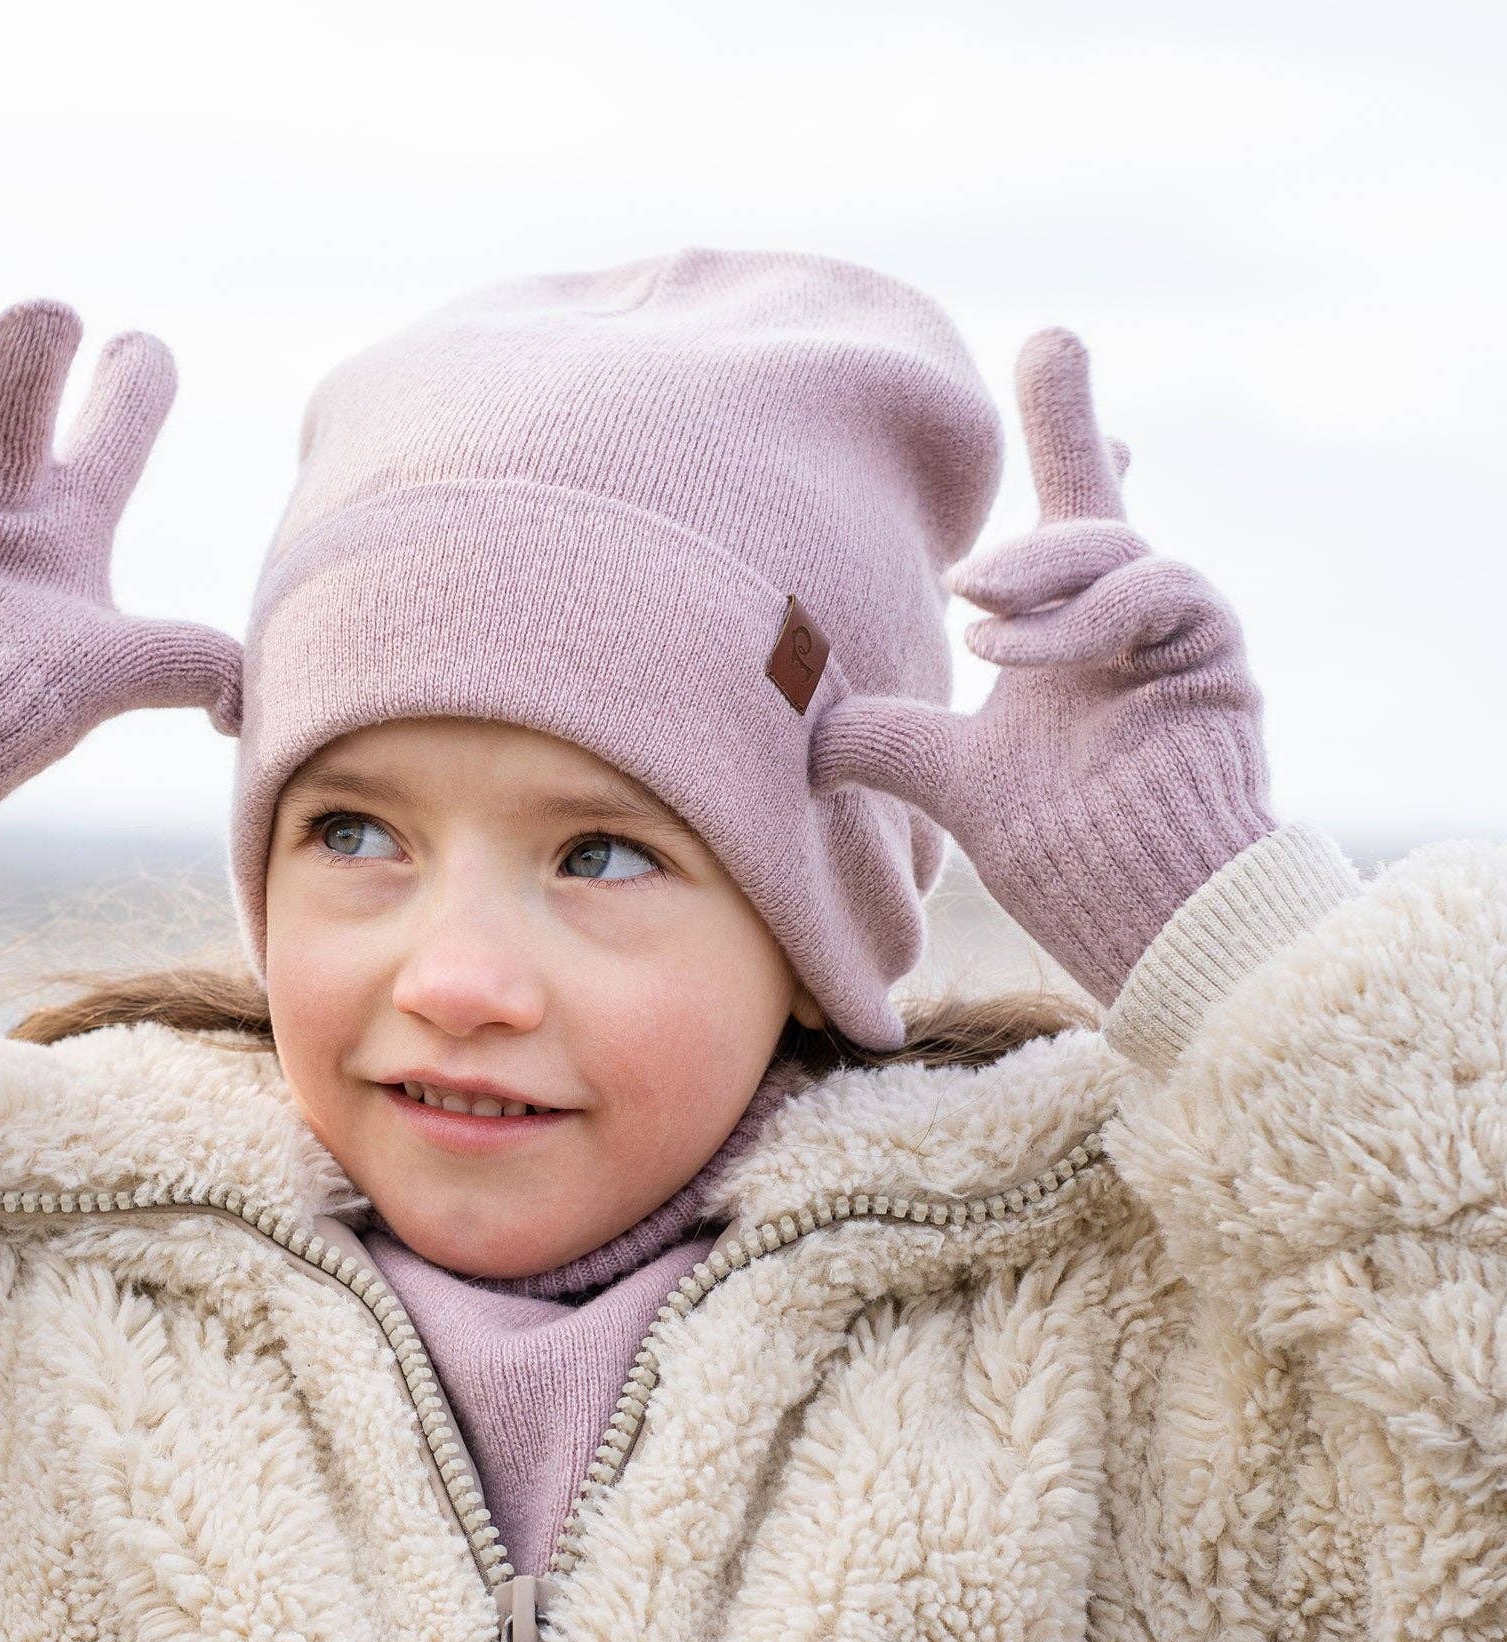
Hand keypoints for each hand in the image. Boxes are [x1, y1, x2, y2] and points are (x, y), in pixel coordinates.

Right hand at [0, 234, 241, 878]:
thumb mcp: (109, 680)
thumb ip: (188, 662)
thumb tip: (247, 710)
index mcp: (73, 520)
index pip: (123, 410)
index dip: (138, 370)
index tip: (131, 358)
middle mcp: (1, 485)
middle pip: (34, 345)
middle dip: (38, 334)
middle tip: (21, 375)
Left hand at [810, 327, 1274, 1004]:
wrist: (1138, 918)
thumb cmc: (1065, 850)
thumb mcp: (950, 781)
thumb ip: (887, 741)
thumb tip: (805, 734)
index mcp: (1070, 632)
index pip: (1066, 511)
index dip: (1063, 429)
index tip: (1049, 343)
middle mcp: (1127, 618)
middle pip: (1100, 502)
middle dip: (1069, 430)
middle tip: (1012, 424)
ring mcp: (1178, 631)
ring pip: (1116, 548)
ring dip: (1039, 569)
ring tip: (968, 610)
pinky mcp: (1217, 654)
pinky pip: (1159, 592)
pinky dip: (1081, 615)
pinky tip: (1010, 652)